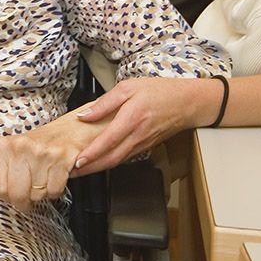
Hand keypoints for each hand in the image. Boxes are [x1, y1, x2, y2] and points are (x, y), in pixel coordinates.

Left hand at [0, 113, 98, 210]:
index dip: (6, 195)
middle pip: (17, 194)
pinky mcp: (62, 157)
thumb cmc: (33, 148)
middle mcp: (20, 146)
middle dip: (24, 200)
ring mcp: (42, 151)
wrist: (66, 132)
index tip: (12, 191)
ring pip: (37, 194)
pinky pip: (54, 190)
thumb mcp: (6, 158)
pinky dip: (55, 190)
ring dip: (41, 193)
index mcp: (3, 146)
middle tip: (28, 192)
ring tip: (42, 179)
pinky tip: (53, 178)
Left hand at [71, 77, 220, 175]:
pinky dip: (110, 163)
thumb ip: (105, 102)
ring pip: (118, 161)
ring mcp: (143, 144)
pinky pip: (125, 157)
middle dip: (91, 168)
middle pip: (112, 158)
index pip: (108, 141)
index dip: (92, 153)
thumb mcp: (128, 87)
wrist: (187, 103)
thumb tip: (84, 115)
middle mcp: (138, 135)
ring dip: (98, 168)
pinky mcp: (145, 147)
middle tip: (72, 173)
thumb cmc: (159, 91)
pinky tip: (99, 162)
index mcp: (132, 118)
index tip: (77, 161)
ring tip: (80, 171)